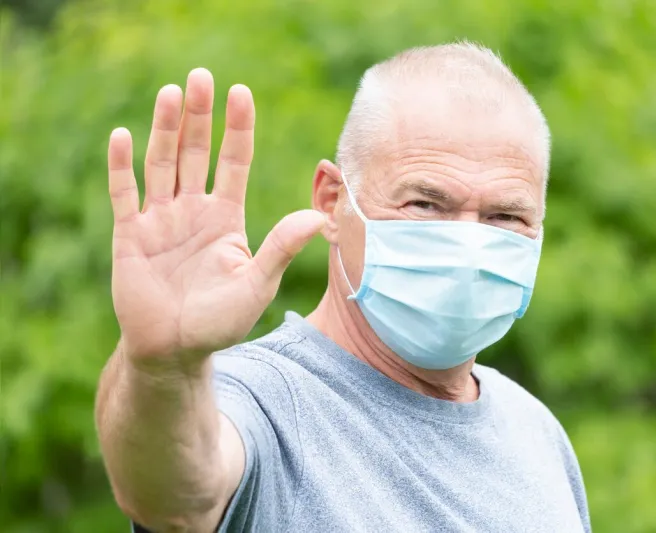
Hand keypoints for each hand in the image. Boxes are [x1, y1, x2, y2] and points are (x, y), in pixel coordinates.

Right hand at [108, 68, 322, 366]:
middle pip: (195, 153)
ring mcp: (160, 221)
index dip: (237, 128)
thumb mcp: (256, 284)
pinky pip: (124, 194)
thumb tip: (319, 217)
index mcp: (226, 218)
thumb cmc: (219, 323)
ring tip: (170, 92)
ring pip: (161, 164)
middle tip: (201, 76)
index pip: (233, 162)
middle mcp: (193, 211)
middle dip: (199, 116)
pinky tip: (123, 135)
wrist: (174, 352)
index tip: (241, 92)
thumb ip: (280, 248)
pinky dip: (121, 166)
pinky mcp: (130, 235)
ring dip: (163, 128)